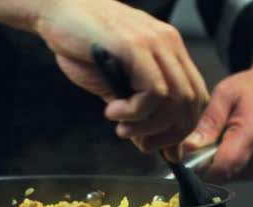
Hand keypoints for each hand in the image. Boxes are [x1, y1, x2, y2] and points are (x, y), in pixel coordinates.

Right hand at [33, 0, 208, 157]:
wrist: (57, 10)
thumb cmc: (81, 43)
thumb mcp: (113, 82)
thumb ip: (134, 108)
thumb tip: (147, 140)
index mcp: (168, 50)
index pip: (196, 96)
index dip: (183, 128)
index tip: (161, 147)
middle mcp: (168, 44)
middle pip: (192, 101)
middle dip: (170, 134)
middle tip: (142, 144)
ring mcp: (154, 43)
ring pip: (176, 100)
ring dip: (150, 126)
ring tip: (122, 127)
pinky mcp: (134, 46)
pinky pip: (153, 92)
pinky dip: (135, 113)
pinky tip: (112, 111)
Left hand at [182, 27, 252, 182]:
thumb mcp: (224, 95)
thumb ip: (207, 124)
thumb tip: (188, 148)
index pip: (221, 169)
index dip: (199, 168)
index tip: (189, 155)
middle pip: (223, 175)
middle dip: (208, 163)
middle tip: (208, 139)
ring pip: (230, 177)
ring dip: (220, 163)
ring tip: (224, 138)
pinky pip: (241, 174)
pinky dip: (232, 162)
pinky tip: (235, 143)